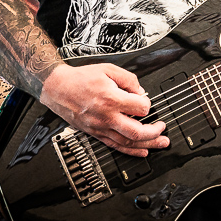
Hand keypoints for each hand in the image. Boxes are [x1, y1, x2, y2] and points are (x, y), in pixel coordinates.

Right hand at [40, 63, 168, 156]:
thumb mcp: (108, 69)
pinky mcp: (95, 133)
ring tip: (161, 143)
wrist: (58, 88)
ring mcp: (100, 127)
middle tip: (163, 128)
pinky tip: (143, 151)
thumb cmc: (81, 78)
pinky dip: (131, 151)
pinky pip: (115, 146)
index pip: (140, 108)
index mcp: (110, 98)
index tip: (146, 101)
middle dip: (154, 132)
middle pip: (136, 131)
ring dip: (148, 144)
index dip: (148, 104)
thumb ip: (129, 79)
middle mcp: (106, 116)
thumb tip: (141, 92)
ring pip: (127, 142)